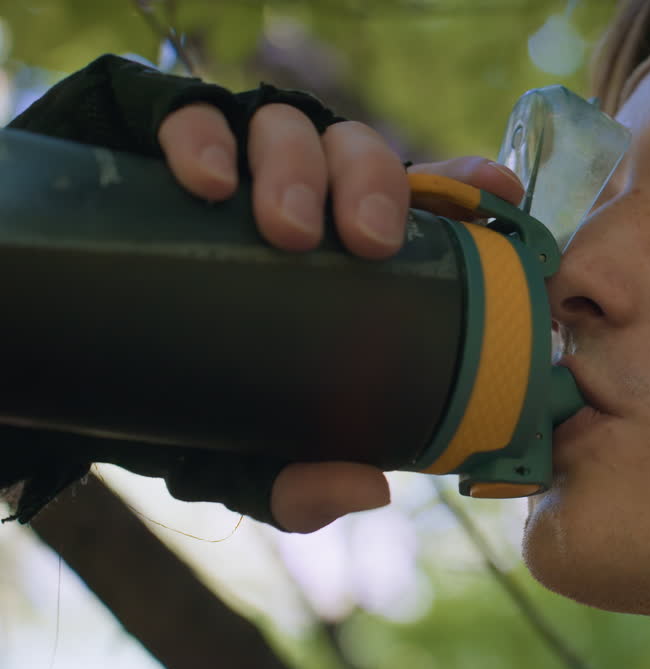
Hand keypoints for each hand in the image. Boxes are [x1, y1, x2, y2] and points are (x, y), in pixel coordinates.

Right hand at [155, 101, 523, 531]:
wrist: (67, 364)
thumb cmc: (183, 397)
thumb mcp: (241, 449)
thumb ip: (297, 480)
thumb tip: (371, 489)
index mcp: (343, 247)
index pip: (420, 198)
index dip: (465, 187)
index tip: (500, 197)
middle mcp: (302, 194)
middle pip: (361, 154)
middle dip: (373, 186)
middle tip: (365, 243)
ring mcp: (234, 162)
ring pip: (288, 125)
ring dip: (297, 165)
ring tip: (284, 227)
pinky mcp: (158, 143)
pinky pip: (187, 115)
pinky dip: (201, 139)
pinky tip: (206, 182)